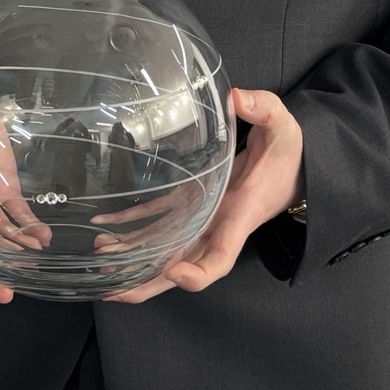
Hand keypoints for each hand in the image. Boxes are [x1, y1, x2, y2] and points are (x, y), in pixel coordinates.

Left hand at [100, 87, 303, 303]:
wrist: (290, 168)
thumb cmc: (286, 154)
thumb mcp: (284, 127)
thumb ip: (265, 111)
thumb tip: (238, 98)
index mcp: (239, 215)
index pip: (221, 256)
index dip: (199, 273)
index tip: (176, 273)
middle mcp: (216, 227)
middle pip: (181, 268)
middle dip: (148, 284)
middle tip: (113, 290)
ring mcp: (199, 220)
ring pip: (164, 252)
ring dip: (132, 259)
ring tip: (99, 256)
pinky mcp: (187, 205)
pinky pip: (156, 223)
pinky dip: (130, 229)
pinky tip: (103, 229)